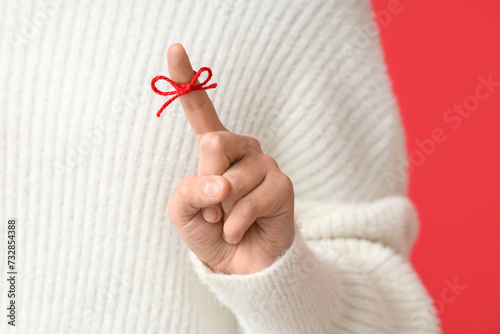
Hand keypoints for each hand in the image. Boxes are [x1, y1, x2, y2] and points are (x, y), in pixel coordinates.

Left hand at [167, 44, 294, 274]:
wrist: (237, 264)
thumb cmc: (209, 231)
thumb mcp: (183, 211)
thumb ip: (190, 191)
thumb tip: (220, 185)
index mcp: (214, 148)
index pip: (200, 109)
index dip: (187, 80)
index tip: (174, 49)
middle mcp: (241, 149)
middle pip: (213, 144)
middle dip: (206, 184)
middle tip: (213, 208)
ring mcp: (264, 165)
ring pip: (231, 180)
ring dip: (222, 212)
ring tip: (229, 221)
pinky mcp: (282, 185)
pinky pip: (250, 202)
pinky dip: (236, 225)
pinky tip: (242, 230)